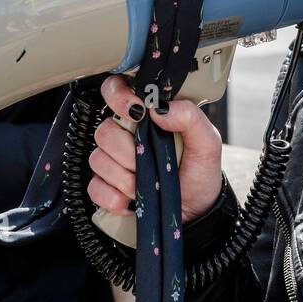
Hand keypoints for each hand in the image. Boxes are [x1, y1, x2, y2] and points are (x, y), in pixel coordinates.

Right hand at [91, 74, 223, 223]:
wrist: (197, 211)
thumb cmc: (200, 172)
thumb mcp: (207, 142)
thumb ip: (190, 117)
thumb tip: (159, 108)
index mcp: (147, 118)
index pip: (116, 91)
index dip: (118, 96)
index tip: (136, 112)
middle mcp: (125, 135)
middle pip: (104, 131)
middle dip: (128, 152)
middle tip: (150, 161)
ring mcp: (112, 161)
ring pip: (98, 160)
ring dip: (125, 178)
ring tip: (147, 184)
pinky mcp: (105, 188)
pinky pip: (95, 188)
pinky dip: (114, 198)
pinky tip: (132, 200)